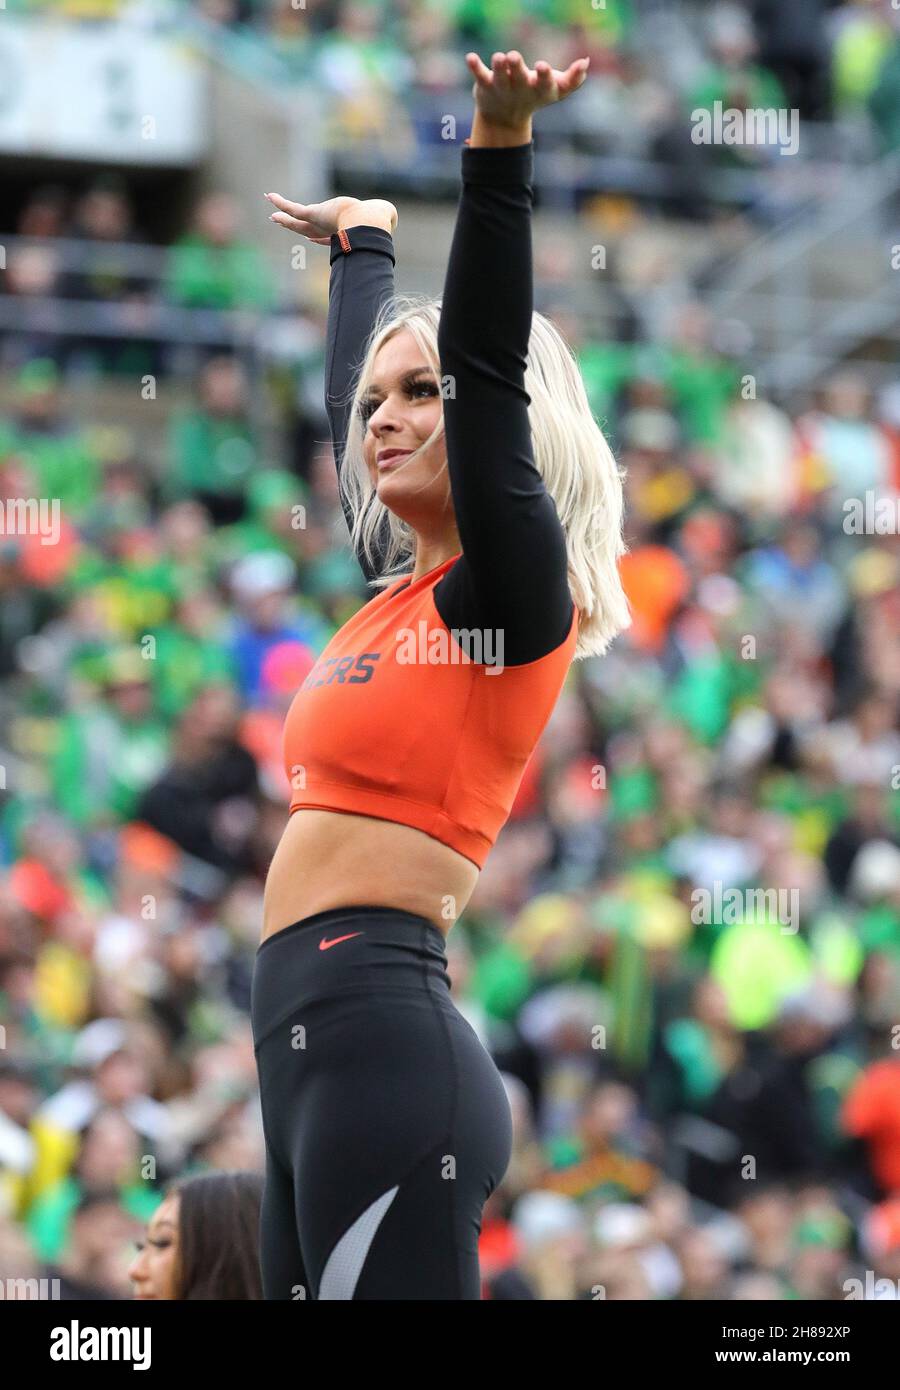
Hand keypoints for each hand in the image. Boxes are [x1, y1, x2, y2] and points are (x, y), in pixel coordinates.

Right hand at [264, 193, 396, 242]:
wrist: (365, 224)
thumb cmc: (377, 223)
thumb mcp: (382, 219)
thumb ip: (387, 217)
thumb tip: (392, 217)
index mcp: (342, 234)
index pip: (327, 238)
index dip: (319, 238)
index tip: (312, 238)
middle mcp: (328, 231)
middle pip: (308, 230)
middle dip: (297, 229)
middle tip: (284, 226)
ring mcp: (318, 224)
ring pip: (297, 222)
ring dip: (284, 218)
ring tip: (272, 216)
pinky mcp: (312, 215)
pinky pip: (293, 209)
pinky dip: (281, 203)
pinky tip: (269, 196)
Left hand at [465, 50, 589, 128]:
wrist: (504, 118)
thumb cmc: (534, 95)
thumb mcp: (554, 90)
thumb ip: (573, 80)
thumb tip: (585, 62)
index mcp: (537, 90)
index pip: (544, 85)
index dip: (544, 77)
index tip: (543, 66)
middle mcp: (519, 88)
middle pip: (519, 78)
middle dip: (517, 68)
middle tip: (514, 56)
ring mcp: (501, 87)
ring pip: (499, 76)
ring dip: (498, 66)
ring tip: (499, 56)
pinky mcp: (485, 84)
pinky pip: (479, 75)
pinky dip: (474, 67)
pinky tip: (470, 58)